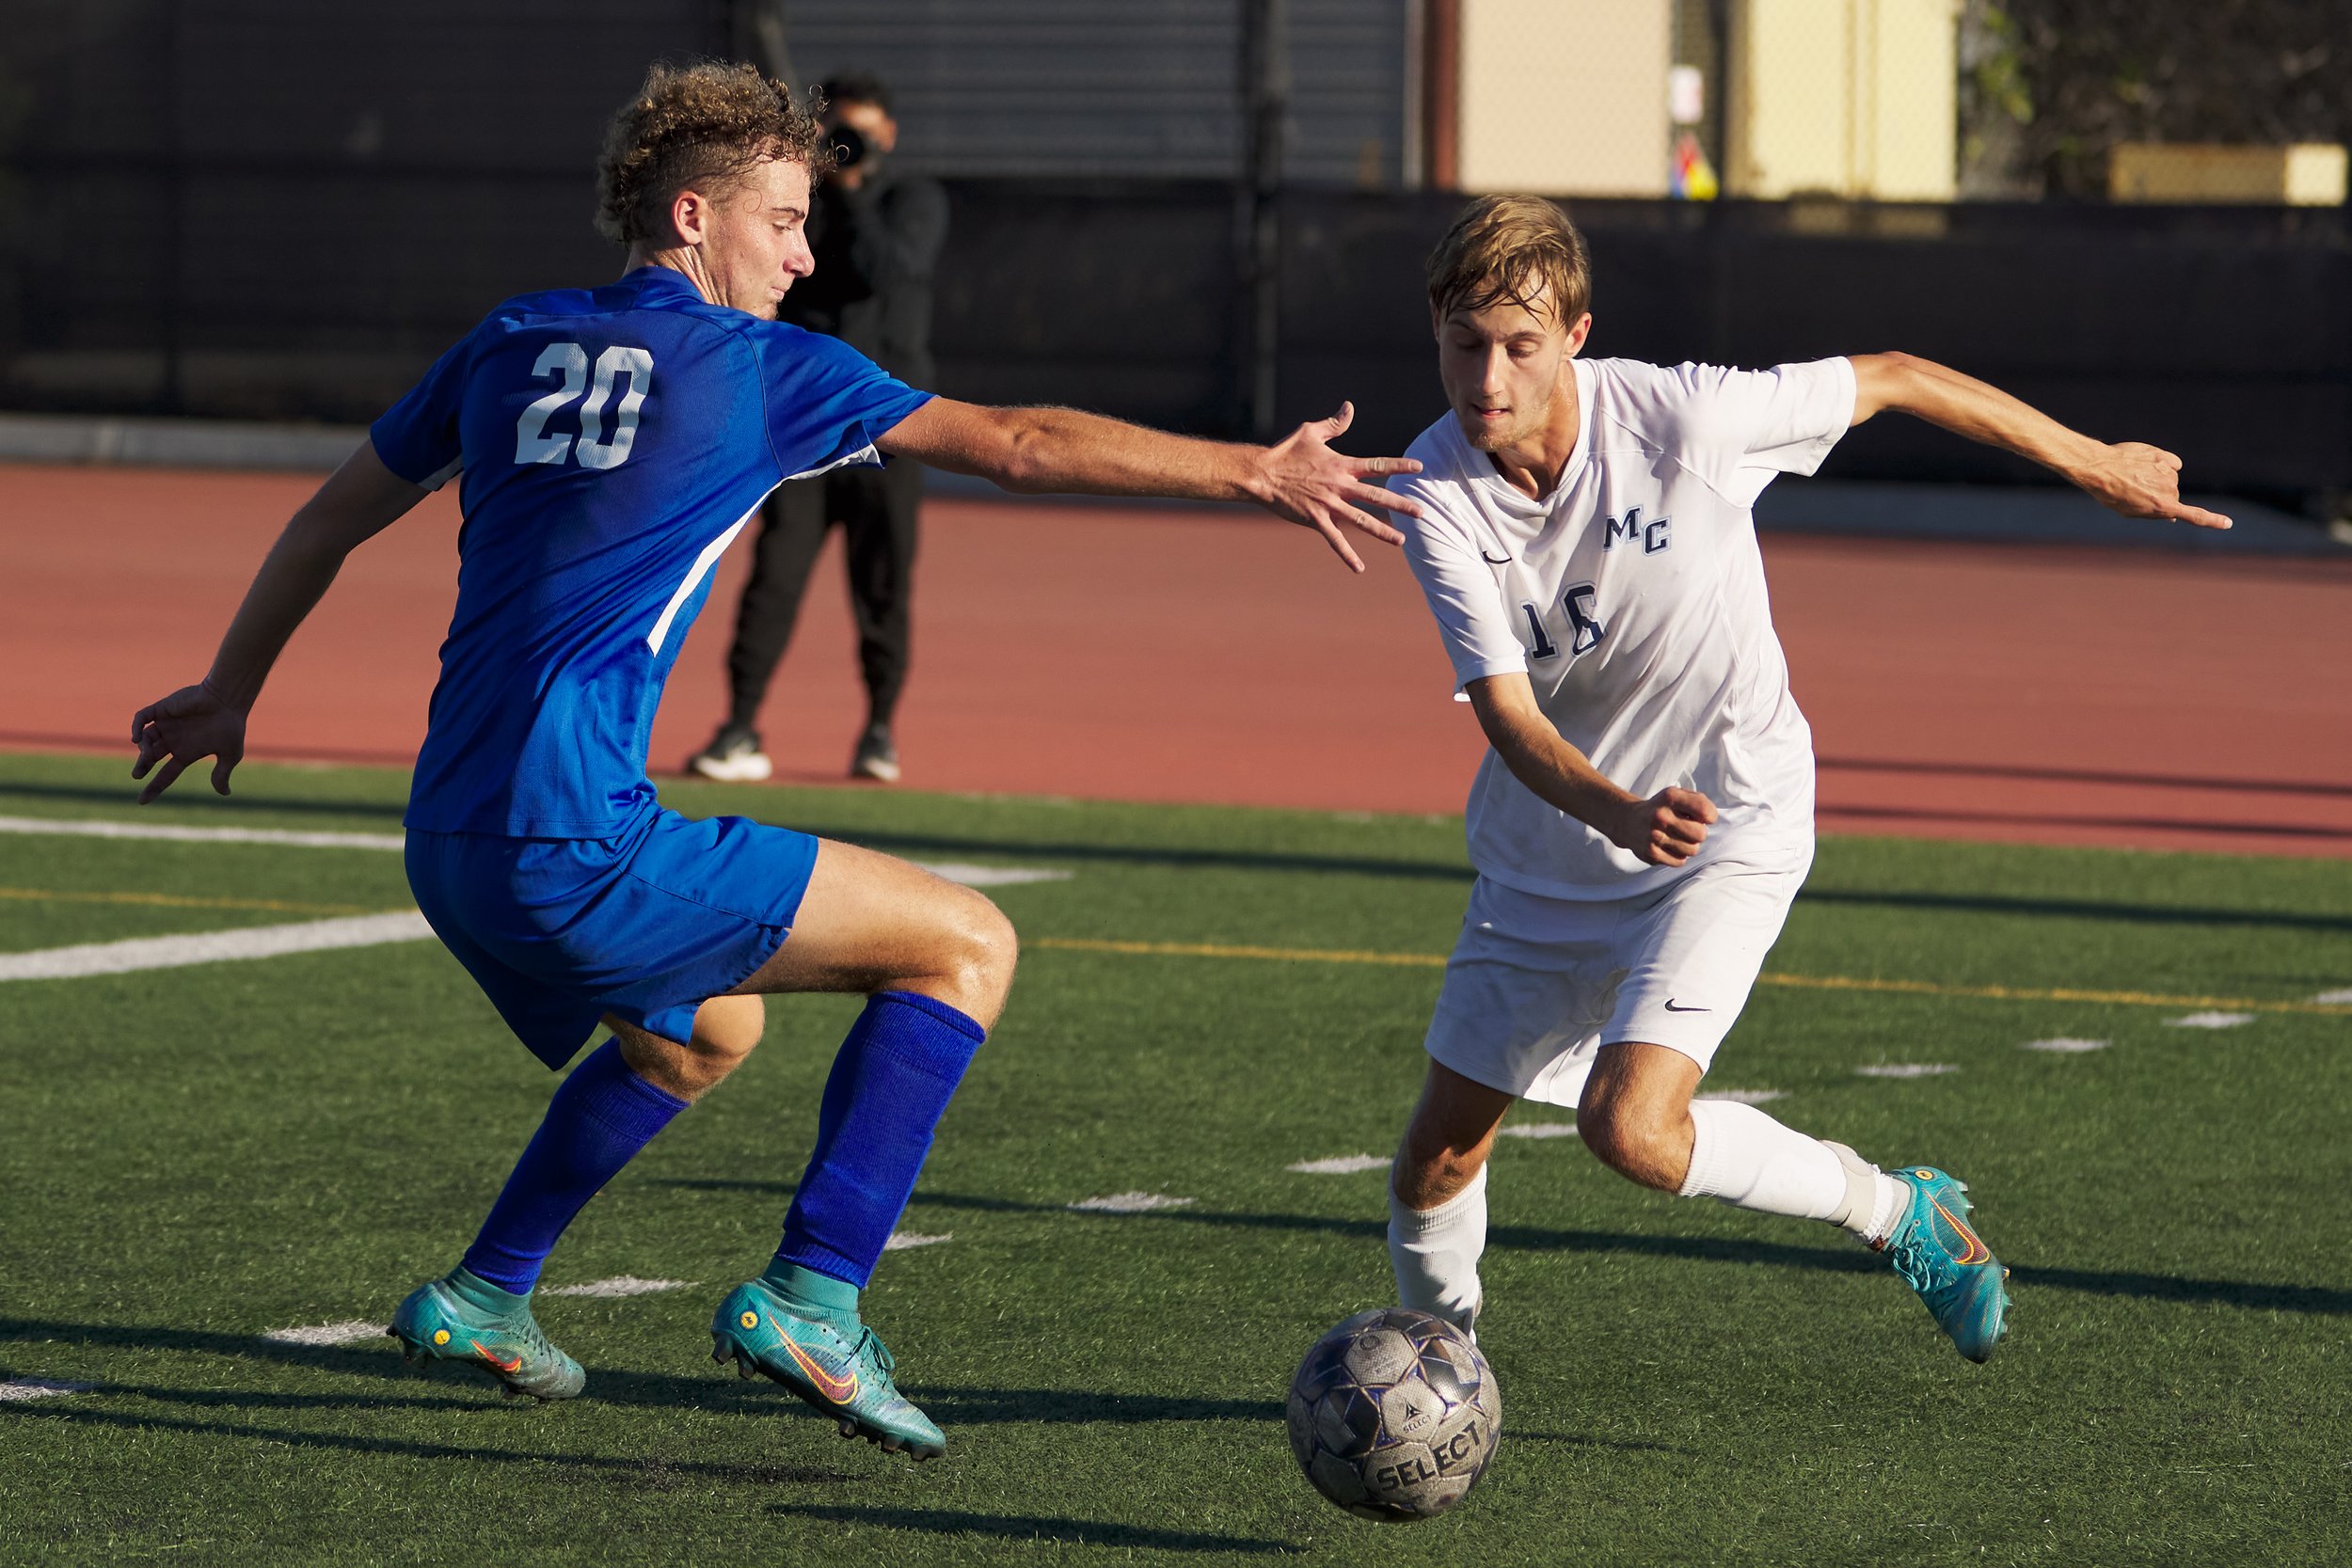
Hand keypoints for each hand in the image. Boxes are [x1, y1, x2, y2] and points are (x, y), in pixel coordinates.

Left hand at [131, 681, 247, 803]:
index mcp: (187, 753)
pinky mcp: (162, 709)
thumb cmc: (231, 726)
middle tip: (137, 774)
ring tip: (146, 754)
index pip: (166, 773)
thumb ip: (222, 773)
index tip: (142, 801)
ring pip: (145, 739)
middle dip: (142, 766)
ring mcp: (167, 724)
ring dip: (142, 749)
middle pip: (151, 756)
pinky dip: (135, 727)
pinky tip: (137, 738)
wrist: (228, 700)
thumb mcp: (230, 755)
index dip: (154, 787)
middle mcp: (174, 740)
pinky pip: (141, 718)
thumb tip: (225, 794)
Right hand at [1250, 402, 1422, 571]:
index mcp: (1341, 465)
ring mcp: (1329, 505)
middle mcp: (1339, 486)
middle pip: (1377, 496)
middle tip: (1421, 512)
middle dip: (1400, 504)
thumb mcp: (1311, 431)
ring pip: (1362, 520)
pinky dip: (1347, 554)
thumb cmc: (1285, 451)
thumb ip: (1334, 424)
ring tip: (1402, 540)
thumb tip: (1350, 406)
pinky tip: (1359, 568)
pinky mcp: (1316, 520)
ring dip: (1383, 531)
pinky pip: (1335, 540)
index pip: (1377, 466)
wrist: (1262, 474)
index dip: (1399, 466)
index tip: (1419, 468)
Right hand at [1608, 787, 1716, 866]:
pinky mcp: (1651, 853)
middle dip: (1699, 833)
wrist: (1628, 821)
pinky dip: (1678, 855)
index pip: (1705, 811)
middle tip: (1688, 829)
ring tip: (1678, 838)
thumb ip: (1698, 801)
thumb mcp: (1676, 795)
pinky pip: (1680, 861)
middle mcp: (1661, 816)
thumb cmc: (1661, 808)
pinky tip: (1669, 846)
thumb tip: (1710, 818)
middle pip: (1701, 834)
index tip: (1703, 817)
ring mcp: (1654, 836)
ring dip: (1689, 845)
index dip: (1710, 816)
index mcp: (1670, 797)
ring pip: (1692, 850)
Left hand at [2072, 442, 2231, 529]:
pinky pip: (2172, 463)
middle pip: (2173, 495)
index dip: (2212, 521)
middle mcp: (2169, 490)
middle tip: (2135, 491)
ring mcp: (2167, 472)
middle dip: (2159, 496)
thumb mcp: (2131, 511)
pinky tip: (2145, 464)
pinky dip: (2162, 464)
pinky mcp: (2163, 456)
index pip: (2195, 516)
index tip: (2228, 523)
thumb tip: (2172, 515)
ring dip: (2157, 479)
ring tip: (2134, 477)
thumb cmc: (2111, 493)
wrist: (2099, 468)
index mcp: (2162, 507)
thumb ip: (2154, 512)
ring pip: (2170, 479)